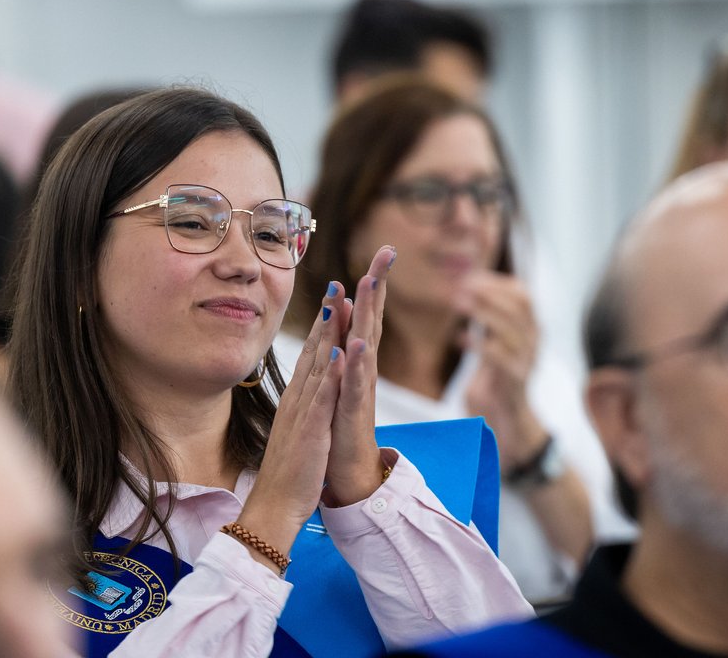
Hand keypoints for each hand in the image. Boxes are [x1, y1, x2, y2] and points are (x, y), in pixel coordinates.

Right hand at [237, 281, 348, 567]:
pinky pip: (322, 398)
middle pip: (315, 349)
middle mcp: (298, 398)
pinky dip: (331, 374)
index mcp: (298, 398)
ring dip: (329, 333)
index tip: (335, 295)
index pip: (313, 353)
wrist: (275, 503)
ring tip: (338, 302)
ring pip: (318, 365)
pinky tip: (339, 353)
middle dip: (328, 315)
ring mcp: (303, 412)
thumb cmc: (289, 470)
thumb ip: (305, 406)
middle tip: (337, 282)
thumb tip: (311, 388)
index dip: (324, 323)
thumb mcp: (299, 429)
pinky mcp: (310, 430)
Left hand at [323, 245, 395, 505]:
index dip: (372, 284)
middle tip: (387, 252)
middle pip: (372, 321)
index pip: (366, 315)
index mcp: (357, 362)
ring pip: (365, 346)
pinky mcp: (351, 414)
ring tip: (370, 284)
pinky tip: (355, 345)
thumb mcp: (340, 382)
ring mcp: (359, 391)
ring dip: (367, 315)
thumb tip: (346, 319)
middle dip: (378, 286)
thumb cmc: (341, 428)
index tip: (382, 252)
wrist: (346, 475)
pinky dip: (355, 365)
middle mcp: (363, 372)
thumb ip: (345, 351)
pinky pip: (354, 386)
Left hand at [457, 272, 545, 467]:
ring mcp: (528, 361)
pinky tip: (459, 339)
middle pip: (521, 306)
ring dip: (484, 314)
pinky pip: (502, 359)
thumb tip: (465, 289)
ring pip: (513, 329)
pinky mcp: (517, 382)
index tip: (470, 277)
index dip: (498, 283)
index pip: (523, 295)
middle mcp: (534, 342)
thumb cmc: (495, 379)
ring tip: (459, 305)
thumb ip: (487, 321)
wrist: (508, 421)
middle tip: (460, 288)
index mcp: (529, 329)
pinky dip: (480, 346)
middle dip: (490, 293)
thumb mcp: (493, 344)